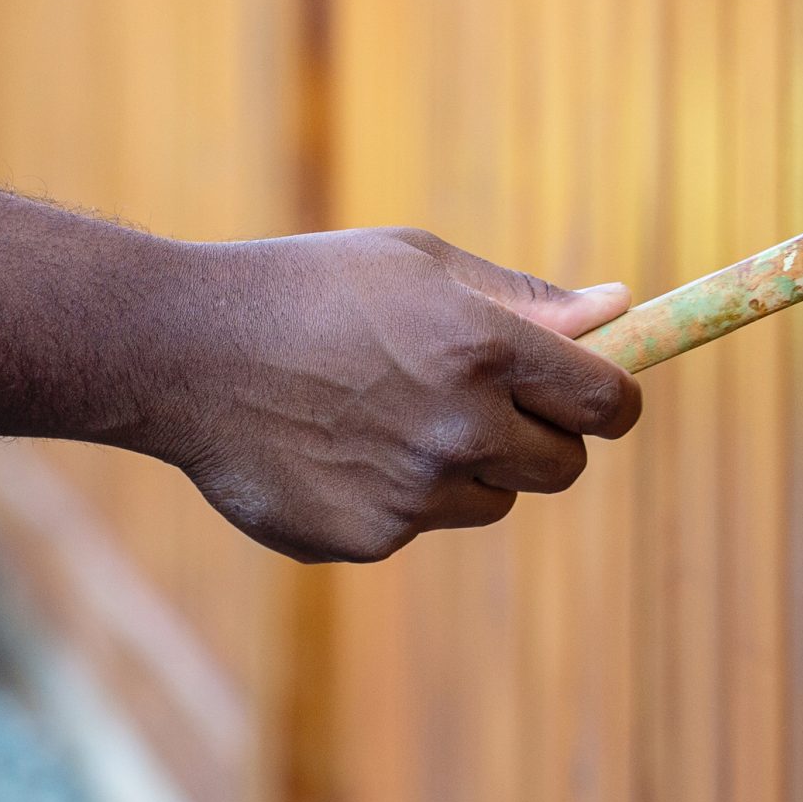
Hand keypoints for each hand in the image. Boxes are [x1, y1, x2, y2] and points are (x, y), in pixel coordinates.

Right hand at [147, 227, 641, 562]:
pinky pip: (418, 526)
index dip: (609, 401)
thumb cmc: (306, 288)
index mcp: (484, 347)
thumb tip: (620, 310)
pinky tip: (332, 448)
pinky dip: (392, 496)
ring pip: (489, 500)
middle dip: (538, 438)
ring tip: (380, 417)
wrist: (182, 351)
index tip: (589, 397)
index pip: (608, 404)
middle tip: (475, 404)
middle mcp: (460, 427)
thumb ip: (522, 298)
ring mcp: (414, 492)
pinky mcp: (368, 537)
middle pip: (562, 467)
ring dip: (462, 469)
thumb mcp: (416, 264)